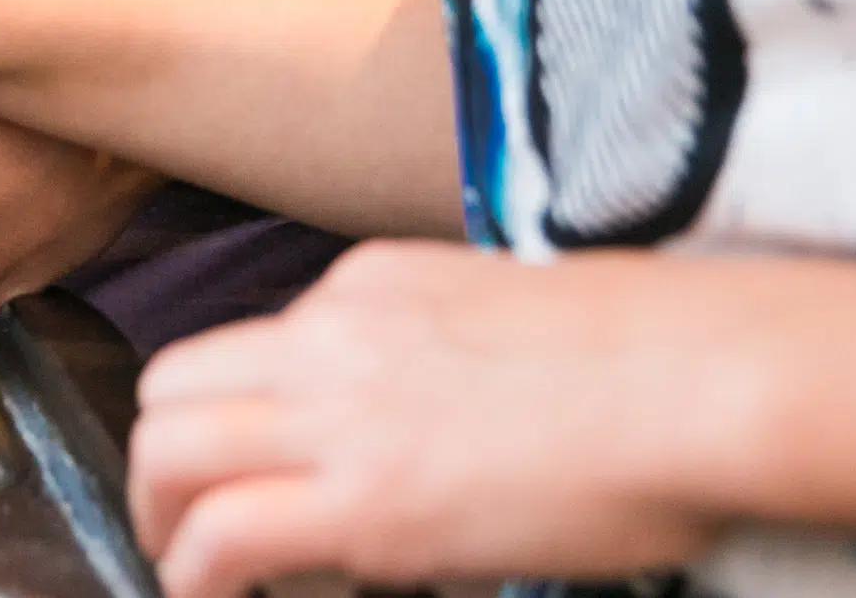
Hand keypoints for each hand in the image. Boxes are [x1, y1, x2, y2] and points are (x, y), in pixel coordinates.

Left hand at [128, 241, 746, 597]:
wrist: (697, 383)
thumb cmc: (653, 365)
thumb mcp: (511, 325)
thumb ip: (439, 361)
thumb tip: (422, 433)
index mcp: (371, 286)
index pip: (252, 345)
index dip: (240, 421)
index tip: (261, 473)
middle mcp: (335, 335)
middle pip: (175, 386)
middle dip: (163, 465)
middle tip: (180, 527)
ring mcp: (342, 417)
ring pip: (169, 451)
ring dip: (158, 520)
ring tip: (180, 570)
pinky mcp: (366, 503)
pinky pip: (222, 536)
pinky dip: (192, 575)